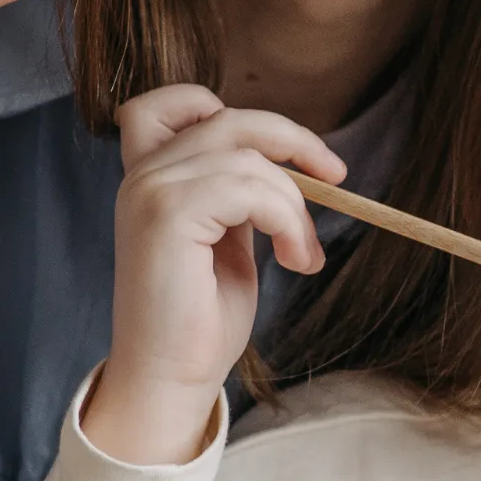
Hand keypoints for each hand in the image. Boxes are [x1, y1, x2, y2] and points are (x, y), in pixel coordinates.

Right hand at [82, 85, 347, 466]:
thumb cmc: (201, 317)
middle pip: (231, 119)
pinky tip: (294, 261)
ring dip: (296, 207)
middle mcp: (143, 176)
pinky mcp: (167, 215)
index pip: (166, 103)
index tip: (281, 149)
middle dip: (295, 142)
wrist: (171, 377)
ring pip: (251, 158)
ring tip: (303, 254)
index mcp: (150, 178)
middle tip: (338, 179)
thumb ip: (238, 193)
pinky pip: (253, 189)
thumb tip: (289, 164)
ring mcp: (150, 191)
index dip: (223, 106)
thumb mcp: (227, 238)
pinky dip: (288, 221)